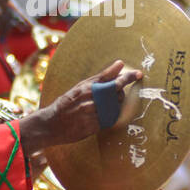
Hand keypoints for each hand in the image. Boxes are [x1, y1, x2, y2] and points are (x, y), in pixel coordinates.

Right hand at [17, 59, 142, 153]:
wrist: (51, 124)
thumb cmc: (66, 103)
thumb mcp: (81, 86)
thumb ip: (102, 76)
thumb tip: (120, 63)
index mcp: (86, 87)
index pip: (112, 80)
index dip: (127, 77)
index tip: (138, 74)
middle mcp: (90, 99)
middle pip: (116, 95)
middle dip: (120, 94)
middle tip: (116, 94)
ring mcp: (91, 113)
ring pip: (114, 108)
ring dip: (115, 105)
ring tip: (106, 105)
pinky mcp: (92, 126)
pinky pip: (108, 120)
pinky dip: (109, 117)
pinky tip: (102, 115)